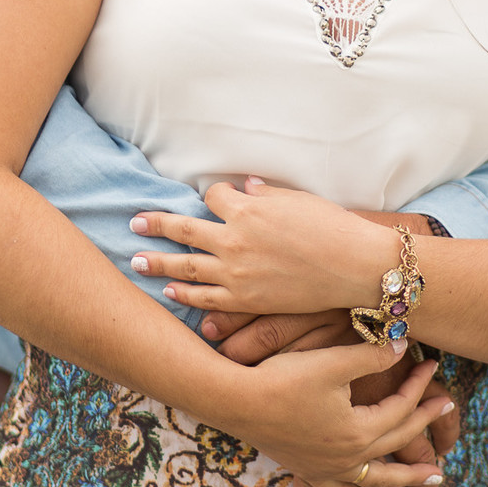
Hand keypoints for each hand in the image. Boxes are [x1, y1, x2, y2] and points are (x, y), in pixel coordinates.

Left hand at [130, 178, 390, 313]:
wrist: (353, 267)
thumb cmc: (331, 226)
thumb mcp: (297, 199)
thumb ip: (266, 194)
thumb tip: (246, 186)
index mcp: (246, 209)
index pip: (212, 195)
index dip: (211, 193)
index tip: (212, 195)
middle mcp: (234, 240)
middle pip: (184, 230)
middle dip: (156, 225)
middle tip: (134, 223)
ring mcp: (236, 273)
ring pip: (185, 268)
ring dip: (158, 263)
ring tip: (136, 261)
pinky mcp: (246, 300)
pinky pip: (206, 298)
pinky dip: (185, 295)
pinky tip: (170, 292)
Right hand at [224, 336, 453, 486]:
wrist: (236, 401)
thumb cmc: (283, 379)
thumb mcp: (333, 363)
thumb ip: (372, 356)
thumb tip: (404, 345)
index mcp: (358, 431)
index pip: (400, 408)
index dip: (418, 385)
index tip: (432, 366)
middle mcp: (348, 457)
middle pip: (396, 441)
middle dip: (424, 424)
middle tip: (448, 408)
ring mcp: (328, 468)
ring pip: (377, 477)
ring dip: (406, 477)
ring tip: (433, 480)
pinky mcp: (308, 469)